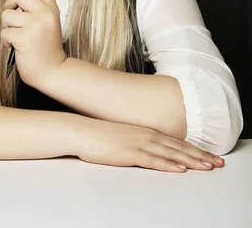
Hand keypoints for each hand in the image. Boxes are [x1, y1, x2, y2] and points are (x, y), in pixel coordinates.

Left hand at [1, 0, 66, 87]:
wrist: (53, 72)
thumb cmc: (47, 49)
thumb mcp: (49, 23)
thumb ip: (37, 10)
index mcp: (52, 9)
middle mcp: (44, 14)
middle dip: (9, 5)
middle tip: (11, 18)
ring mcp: (34, 25)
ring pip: (7, 15)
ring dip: (6, 27)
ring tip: (15, 37)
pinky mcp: (23, 38)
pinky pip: (4, 32)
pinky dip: (6, 41)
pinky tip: (14, 47)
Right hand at [75, 117, 224, 171]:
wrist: (82, 131)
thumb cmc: (101, 135)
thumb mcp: (125, 136)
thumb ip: (139, 140)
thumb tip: (151, 148)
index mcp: (146, 131)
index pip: (176, 141)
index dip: (195, 149)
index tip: (210, 156)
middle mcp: (146, 135)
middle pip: (179, 147)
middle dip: (200, 155)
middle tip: (218, 163)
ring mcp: (139, 143)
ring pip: (171, 153)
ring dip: (191, 161)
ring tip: (207, 166)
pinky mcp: (129, 153)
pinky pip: (153, 160)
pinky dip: (168, 165)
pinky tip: (179, 169)